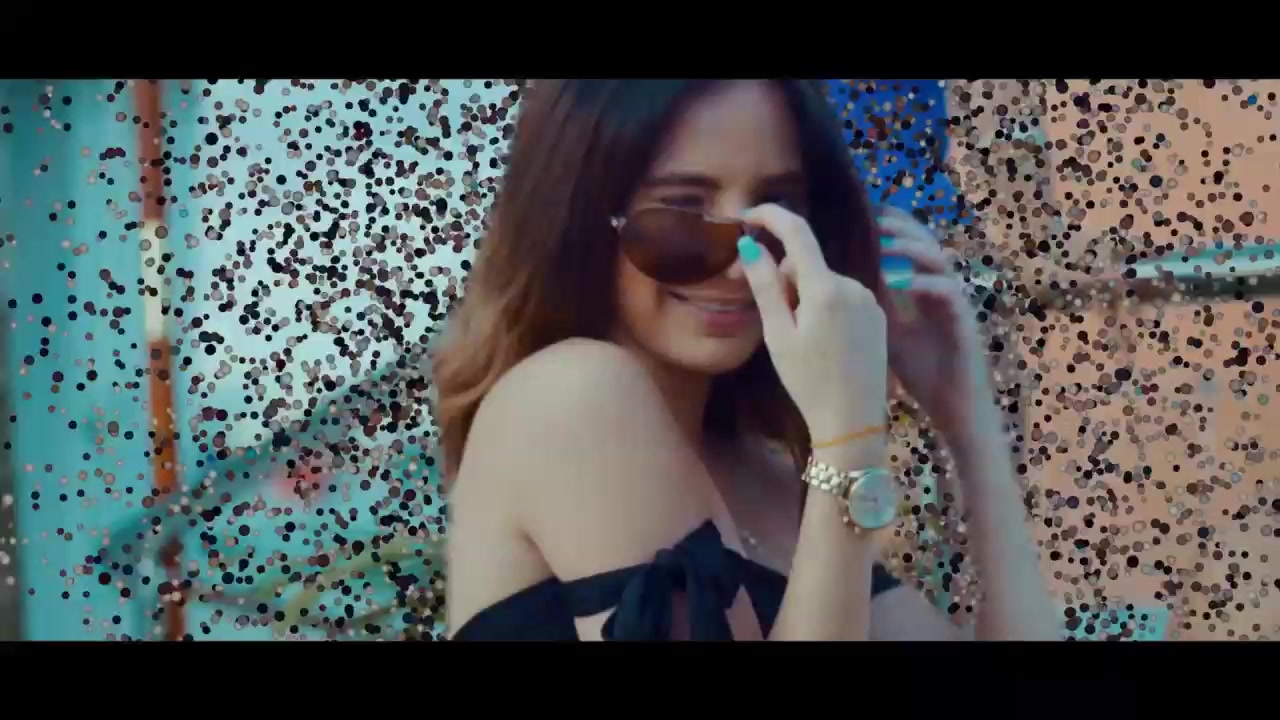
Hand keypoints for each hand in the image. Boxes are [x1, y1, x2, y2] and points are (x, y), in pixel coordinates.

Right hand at [737, 204, 886, 441]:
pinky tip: (826, 343)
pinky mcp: (878, 314)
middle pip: (807, 263)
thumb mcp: (778, 335)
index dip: (770, 216)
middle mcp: (853, 286)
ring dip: (807, 297)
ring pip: (824, 280)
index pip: (797, 232)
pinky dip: (827, 308)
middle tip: (780, 325)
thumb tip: (749, 245)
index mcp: (825, 289)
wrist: (853, 420)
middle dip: (787, 281)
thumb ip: (764, 286)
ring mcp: (869, 299)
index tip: (748, 216)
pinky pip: (843, 296)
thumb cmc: (809, 382)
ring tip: (805, 340)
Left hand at [877, 207, 990, 433]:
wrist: (953, 408)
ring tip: (883, 240)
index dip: (887, 224)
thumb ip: (869, 303)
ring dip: (910, 247)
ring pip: (938, 259)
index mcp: (922, 285)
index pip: (907, 242)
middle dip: (898, 225)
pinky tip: (900, 282)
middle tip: (870, 215)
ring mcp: (955, 301)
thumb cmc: (921, 370)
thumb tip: (835, 278)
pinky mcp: (965, 321)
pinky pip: (948, 292)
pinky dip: (924, 284)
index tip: (857, 213)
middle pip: (924, 240)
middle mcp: (941, 286)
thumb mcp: (886, 330)